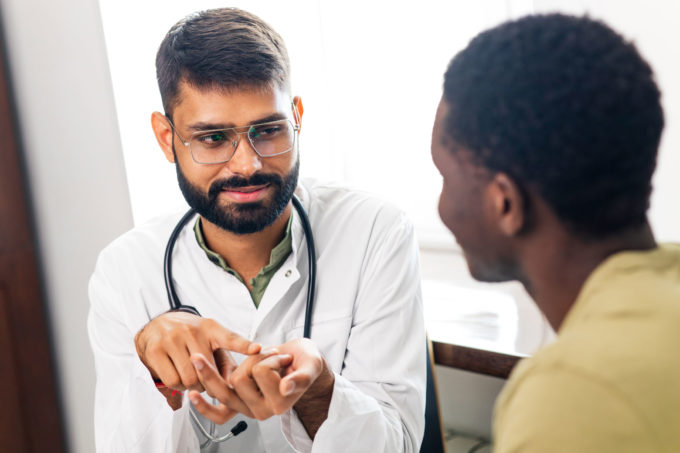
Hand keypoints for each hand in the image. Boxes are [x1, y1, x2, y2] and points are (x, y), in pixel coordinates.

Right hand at [134, 311, 260, 394]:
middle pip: (207, 372)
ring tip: (190, 376)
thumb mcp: (209, 340)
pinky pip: (173, 381)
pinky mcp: (156, 350)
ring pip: (189, 379)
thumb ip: (224, 360)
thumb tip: (233, 384)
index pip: (230, 337)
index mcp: (211, 328)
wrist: (156, 325)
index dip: (244, 345)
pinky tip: (177, 376)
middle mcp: (192, 330)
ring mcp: (172, 338)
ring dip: (191, 386)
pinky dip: (177, 386)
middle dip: (206, 382)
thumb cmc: (189, 337)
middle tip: (203, 378)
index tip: (257, 349)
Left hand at [189, 338, 333, 431]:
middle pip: (239, 377)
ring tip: (256, 362)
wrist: (299, 363)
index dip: (271, 358)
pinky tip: (193, 394)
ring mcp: (247, 409)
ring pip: (225, 385)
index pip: (261, 371)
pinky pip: (217, 413)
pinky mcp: (237, 406)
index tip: (285, 357)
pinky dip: (203, 405)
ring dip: (239, 365)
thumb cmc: (305, 362)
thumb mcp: (311, 364)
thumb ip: (301, 377)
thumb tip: (286, 388)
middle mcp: (262, 411)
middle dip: (253, 360)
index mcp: (280, 404)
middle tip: (270, 357)